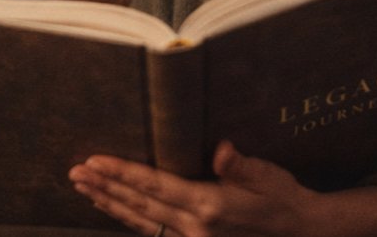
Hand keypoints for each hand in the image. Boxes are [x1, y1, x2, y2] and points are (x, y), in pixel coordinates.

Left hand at [69, 141, 376, 236]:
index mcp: (209, 205)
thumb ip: (238, 164)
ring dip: (110, 204)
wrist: (301, 231)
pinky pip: (154, 230)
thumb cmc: (283, 197)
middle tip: (75, 173)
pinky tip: (115, 208)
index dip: (121, 173)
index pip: (153, 186)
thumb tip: (221, 149)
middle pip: (139, 205)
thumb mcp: (265, 175)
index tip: (94, 161)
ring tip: (84, 189)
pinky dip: (130, 219)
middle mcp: (195, 227)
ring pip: (141, 221)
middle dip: (104, 188)